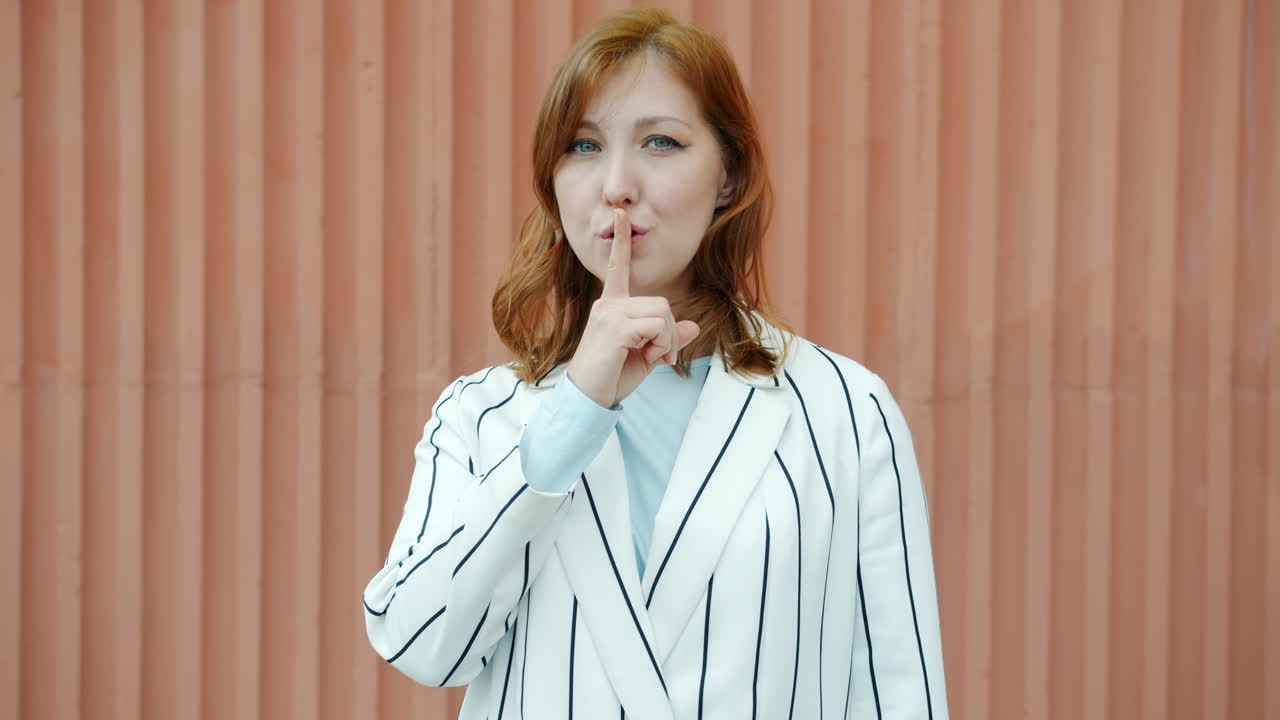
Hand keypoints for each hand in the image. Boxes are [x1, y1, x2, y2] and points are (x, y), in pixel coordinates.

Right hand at [566, 208, 700, 407]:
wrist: (587, 399)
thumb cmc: (612, 377)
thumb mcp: (647, 356)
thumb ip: (668, 338)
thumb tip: (694, 325)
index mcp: (611, 306)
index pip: (618, 268)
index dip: (622, 241)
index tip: (620, 214)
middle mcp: (608, 304)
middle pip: (661, 302)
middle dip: (670, 332)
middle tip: (661, 356)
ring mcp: (609, 313)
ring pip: (662, 312)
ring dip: (668, 340)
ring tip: (653, 358)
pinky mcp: (614, 327)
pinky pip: (657, 326)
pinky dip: (662, 345)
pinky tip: (649, 358)